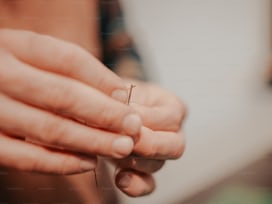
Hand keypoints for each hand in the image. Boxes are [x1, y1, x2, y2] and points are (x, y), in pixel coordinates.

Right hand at [0, 29, 141, 173]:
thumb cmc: (9, 69)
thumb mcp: (30, 55)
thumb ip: (67, 69)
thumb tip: (117, 94)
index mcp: (14, 46)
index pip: (68, 60)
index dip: (102, 80)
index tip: (127, 97)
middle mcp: (0, 75)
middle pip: (64, 96)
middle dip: (105, 115)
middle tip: (134, 127)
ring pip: (49, 129)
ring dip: (92, 141)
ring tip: (122, 147)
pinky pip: (25, 158)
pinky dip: (61, 163)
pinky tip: (89, 163)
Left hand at [114, 79, 186, 196]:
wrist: (108, 107)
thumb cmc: (118, 94)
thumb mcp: (123, 88)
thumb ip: (125, 99)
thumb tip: (122, 110)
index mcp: (173, 107)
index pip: (171, 118)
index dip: (146, 118)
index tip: (121, 114)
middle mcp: (174, 133)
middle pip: (175, 146)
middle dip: (148, 144)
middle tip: (126, 140)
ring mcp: (160, 155)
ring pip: (158, 165)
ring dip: (135, 160)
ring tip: (114, 150)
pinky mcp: (146, 172)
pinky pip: (148, 185)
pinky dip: (135, 185)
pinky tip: (120, 178)